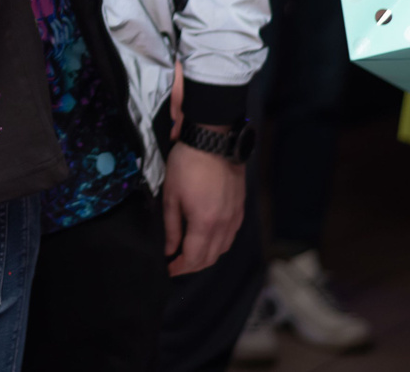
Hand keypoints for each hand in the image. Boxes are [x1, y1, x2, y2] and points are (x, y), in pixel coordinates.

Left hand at [162, 136, 246, 275]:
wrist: (213, 141)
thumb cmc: (188, 165)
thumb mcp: (171, 195)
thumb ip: (171, 226)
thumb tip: (169, 249)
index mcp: (205, 223)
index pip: (193, 258)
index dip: (179, 268)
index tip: (168, 268)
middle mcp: (224, 225)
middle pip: (210, 259)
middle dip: (192, 266)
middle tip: (177, 263)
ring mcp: (235, 218)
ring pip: (222, 249)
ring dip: (206, 256)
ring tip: (189, 252)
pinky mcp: (240, 209)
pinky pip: (230, 236)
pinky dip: (218, 244)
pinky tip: (207, 238)